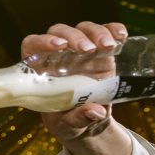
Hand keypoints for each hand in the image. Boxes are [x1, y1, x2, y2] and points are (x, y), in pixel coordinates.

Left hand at [23, 21, 127, 144]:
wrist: (89, 123)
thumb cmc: (68, 122)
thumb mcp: (69, 125)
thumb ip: (78, 118)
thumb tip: (94, 111)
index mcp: (40, 69)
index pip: (33, 45)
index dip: (42, 41)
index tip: (58, 46)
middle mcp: (59, 55)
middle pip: (60, 32)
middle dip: (74, 37)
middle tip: (87, 50)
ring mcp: (81, 50)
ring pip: (84, 29)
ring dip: (96, 33)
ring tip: (107, 46)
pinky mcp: (101, 50)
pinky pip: (106, 32)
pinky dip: (114, 30)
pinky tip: (121, 36)